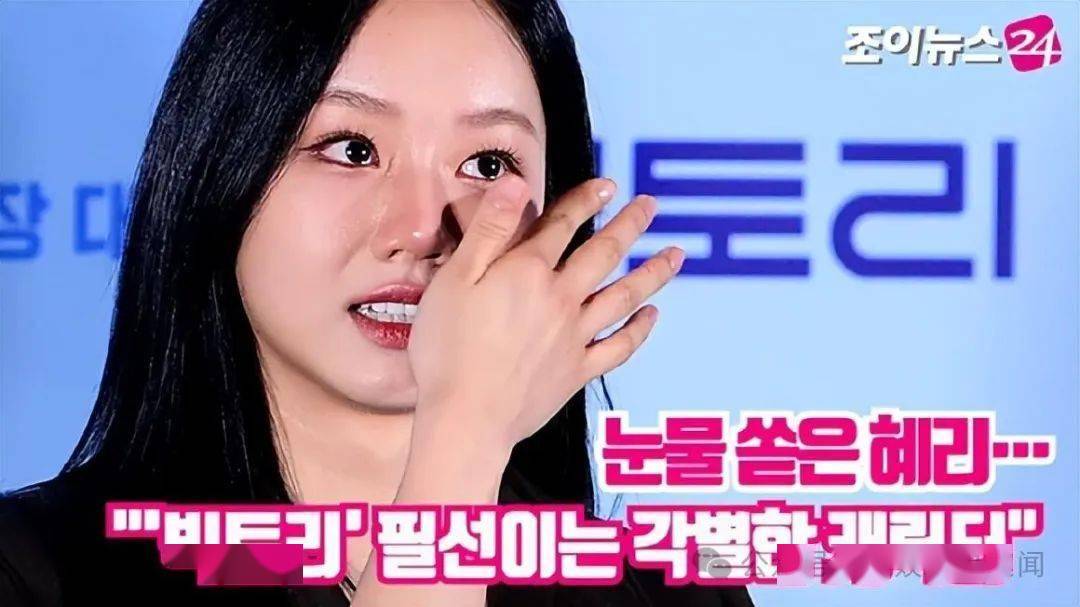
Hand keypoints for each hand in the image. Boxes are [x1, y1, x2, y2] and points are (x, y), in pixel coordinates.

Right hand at [407, 175, 683, 452]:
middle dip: (631, 224)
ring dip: (653, 272)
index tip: (607, 184)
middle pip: (605, 254)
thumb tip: (515, 184)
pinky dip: (640, 330)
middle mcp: (560, 299)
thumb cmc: (447, 351)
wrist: (466, 418)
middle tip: (651, 206)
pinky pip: (620, 346)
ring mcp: (574, 336)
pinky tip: (652, 316)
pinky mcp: (577, 371)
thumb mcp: (454, 279)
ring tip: (675, 255)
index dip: (586, 200)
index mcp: (527, 272)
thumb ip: (489, 229)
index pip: (562, 225)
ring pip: (624, 296)